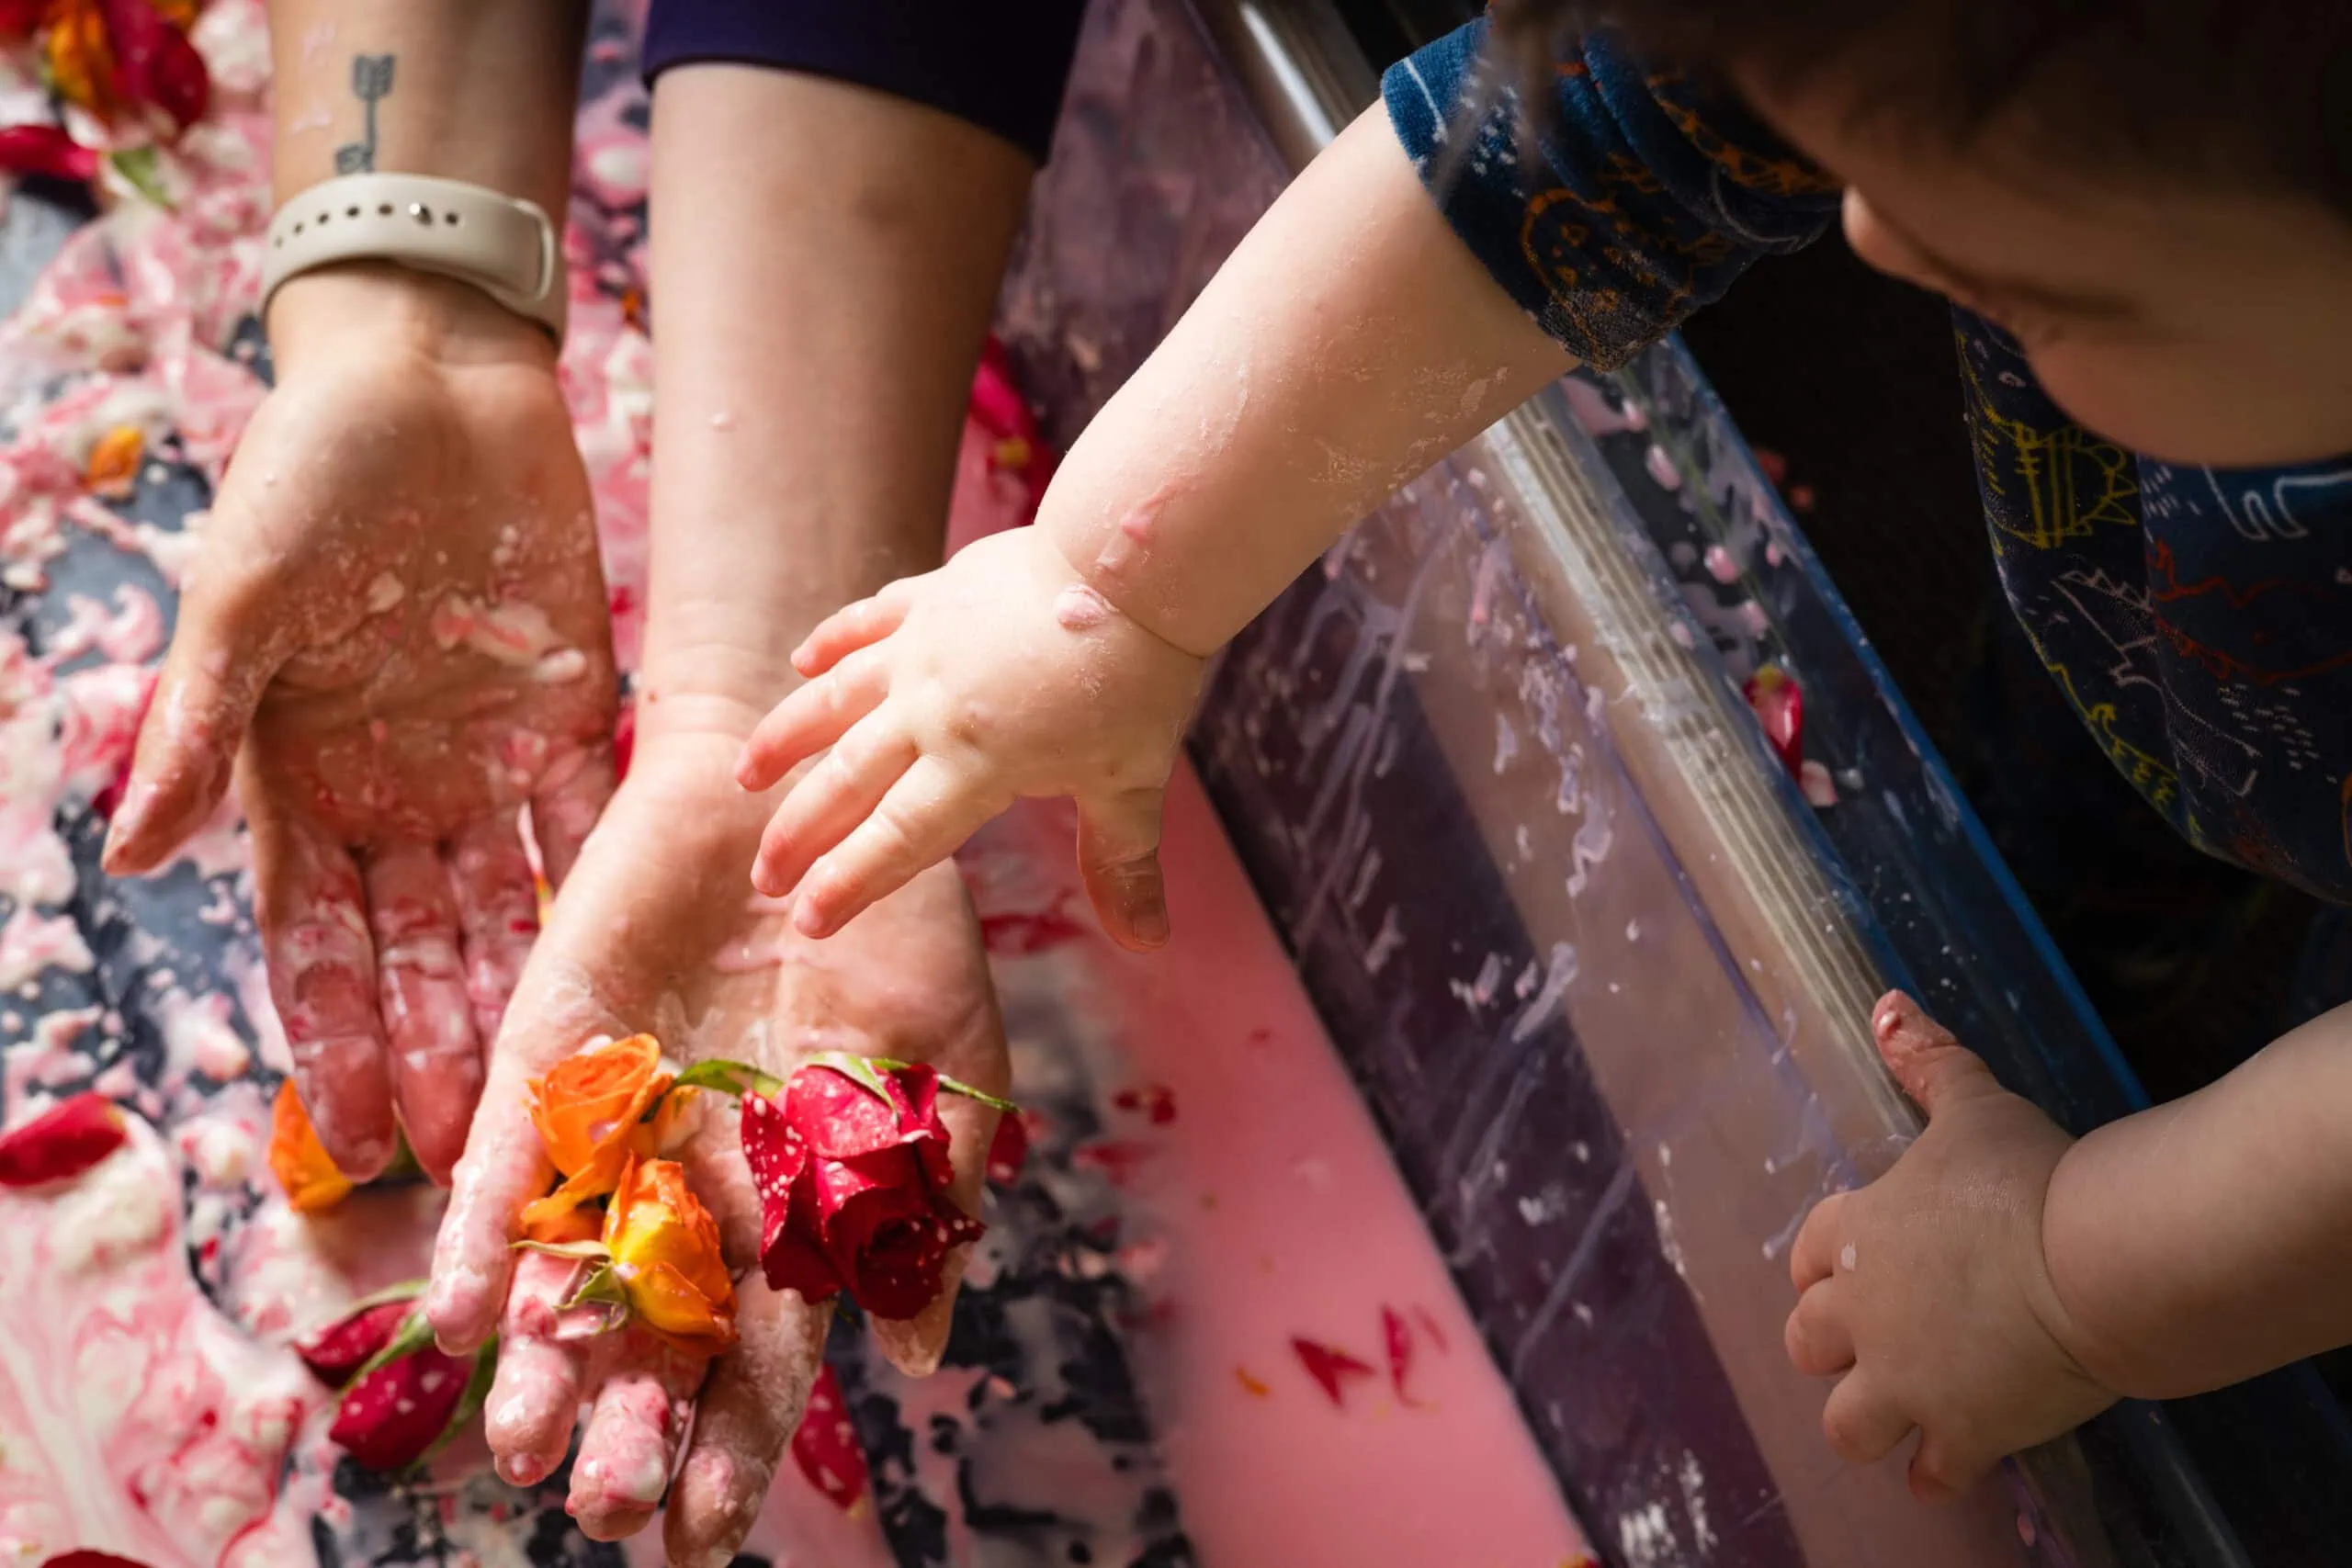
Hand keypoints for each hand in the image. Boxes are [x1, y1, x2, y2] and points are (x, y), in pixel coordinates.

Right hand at [103, 266, 617, 1183]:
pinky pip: (590, 824)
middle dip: (439, 1053)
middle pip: (418, 952)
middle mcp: (393, 795)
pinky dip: (606, 894)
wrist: (431, 376)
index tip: (351, 1143)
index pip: (314, 943)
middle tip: (477, 1155)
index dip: (332, 1041)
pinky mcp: (573, 718)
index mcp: (297, 781)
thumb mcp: (242, 598)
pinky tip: (635, 974)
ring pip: (507, 912)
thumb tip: (127, 853)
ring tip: (557, 1099)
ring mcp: (485, 764)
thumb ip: (200, 725)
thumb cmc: (309, 475)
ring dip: (523, 1003)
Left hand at [426, 730, 1007, 1564]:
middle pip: (650, 1332)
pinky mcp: (548, 1059)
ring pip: (562, 1267)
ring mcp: (614, 1125)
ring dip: (540, 1358)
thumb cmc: (898, 916)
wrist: (815, 783)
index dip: (731, 1436)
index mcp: (789, 1201)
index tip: (703, 1534)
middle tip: (607, 1506)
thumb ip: (927, 1196)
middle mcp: (691, 1183)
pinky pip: (500, 1162)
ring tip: (521, 1445)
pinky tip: (448, 1315)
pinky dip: (470, 1236)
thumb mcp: (945, 1056)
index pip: (754, 1346)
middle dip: (629, 1421)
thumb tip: (920, 1355)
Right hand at [734, 524, 1205, 952]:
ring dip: (786, 740)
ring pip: (834, 701)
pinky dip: (830, 642)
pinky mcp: (932, 596)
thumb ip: (1121, 865)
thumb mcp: (1131, 784)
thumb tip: (1148, 944)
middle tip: (762, 877)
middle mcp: (931, 711)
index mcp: (976, 765)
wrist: (1129, 566)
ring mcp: (923, 648)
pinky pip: (866, 621)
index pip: (898, 839)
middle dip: (799, 835)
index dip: (850, 884)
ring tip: (744, 777)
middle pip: (849, 781)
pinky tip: (801, 662)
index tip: (806, 923)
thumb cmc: (1136, 679)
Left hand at [1785, 992, 2118, 1500]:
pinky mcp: (1961, 1429)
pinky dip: (1936, 1474)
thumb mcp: (1974, 1107)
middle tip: (1866, 1350)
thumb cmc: (2031, 1175)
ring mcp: (1907, 1378)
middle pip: (1809, 1342)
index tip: (1827, 1277)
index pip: (1805, 1253)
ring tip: (1894, 1420)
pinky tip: (1947, 1470)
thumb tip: (1887, 1003)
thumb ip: (1929, 1061)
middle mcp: (1865, 1312)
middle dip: (1829, 1348)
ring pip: (1848, 1423)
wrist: (2092, 1259)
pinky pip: (1931, 1473)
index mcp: (1860, 1234)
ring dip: (1865, 1420)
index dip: (1814, 1268)